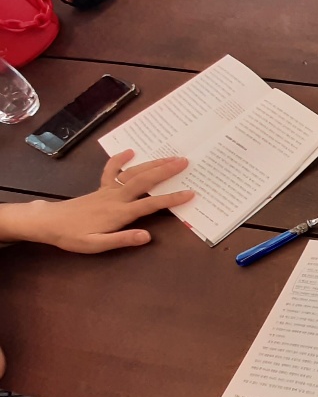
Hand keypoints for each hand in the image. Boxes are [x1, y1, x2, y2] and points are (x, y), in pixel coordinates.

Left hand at [7, 150, 193, 252]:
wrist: (48, 222)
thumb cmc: (72, 236)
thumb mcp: (96, 245)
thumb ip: (122, 240)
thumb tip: (147, 236)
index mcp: (118, 213)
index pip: (150, 204)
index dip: (171, 199)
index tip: (190, 193)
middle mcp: (116, 197)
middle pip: (145, 181)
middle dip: (166, 171)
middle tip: (185, 162)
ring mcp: (108, 190)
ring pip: (134, 173)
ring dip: (153, 164)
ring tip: (171, 157)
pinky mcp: (100, 188)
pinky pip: (111, 170)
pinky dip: (121, 160)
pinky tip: (131, 151)